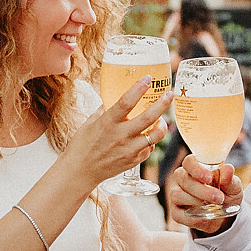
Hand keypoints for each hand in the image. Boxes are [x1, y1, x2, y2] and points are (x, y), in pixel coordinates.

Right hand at [57, 76, 170, 190]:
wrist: (80, 172)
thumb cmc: (82, 145)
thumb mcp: (90, 122)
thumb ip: (105, 109)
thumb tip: (114, 95)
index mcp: (107, 123)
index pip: (125, 102)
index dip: (138, 89)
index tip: (147, 78)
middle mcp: (120, 136)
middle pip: (148, 118)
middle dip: (162, 104)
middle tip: (169, 94)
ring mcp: (128, 150)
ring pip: (155, 135)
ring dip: (162, 125)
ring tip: (163, 119)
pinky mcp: (133, 161)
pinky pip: (149, 148)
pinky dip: (151, 140)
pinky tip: (147, 136)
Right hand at [169, 154, 245, 234]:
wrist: (225, 215)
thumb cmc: (226, 194)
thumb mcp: (233, 187)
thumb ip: (230, 179)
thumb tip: (228, 169)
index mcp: (196, 167)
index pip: (189, 162)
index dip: (196, 169)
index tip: (209, 178)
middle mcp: (183, 179)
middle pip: (183, 179)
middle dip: (201, 189)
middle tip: (218, 197)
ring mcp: (177, 195)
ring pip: (177, 195)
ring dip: (195, 201)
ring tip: (213, 206)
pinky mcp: (176, 212)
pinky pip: (177, 215)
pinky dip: (191, 218)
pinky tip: (205, 218)